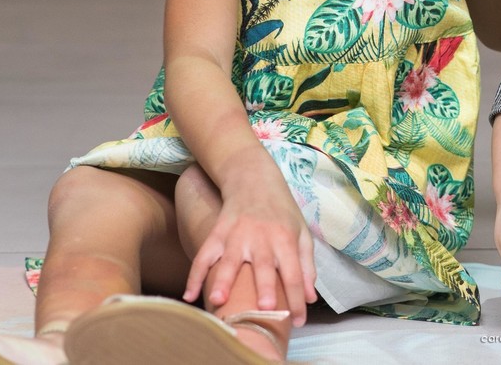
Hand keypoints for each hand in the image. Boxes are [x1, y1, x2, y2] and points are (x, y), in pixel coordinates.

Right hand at [183, 172, 317, 325]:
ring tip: (218, 301)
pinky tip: (189, 294)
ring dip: (224, 281)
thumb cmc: (282, 211)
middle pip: (264, 266)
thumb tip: (311, 297)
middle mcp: (262, 237)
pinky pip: (204, 256)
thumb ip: (307, 265)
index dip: (298, 298)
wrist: (253, 179)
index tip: (299, 321)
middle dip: (265, 287)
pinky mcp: (218, 233)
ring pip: (230, 260)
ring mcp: (237, 235)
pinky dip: (195, 275)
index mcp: (286, 239)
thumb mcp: (301, 233)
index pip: (295, 273)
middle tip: (265, 308)